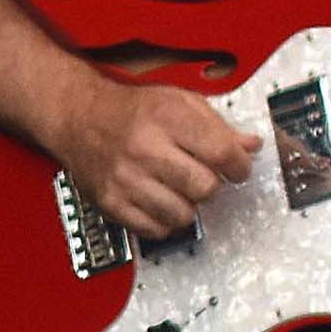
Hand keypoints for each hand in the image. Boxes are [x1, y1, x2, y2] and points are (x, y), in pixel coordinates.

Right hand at [46, 70, 259, 239]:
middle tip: (204, 176)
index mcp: (168, 117)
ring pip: (182, 215)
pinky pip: (155, 230)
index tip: (239, 168)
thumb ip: (218, 125)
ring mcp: (125, 178)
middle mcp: (145, 148)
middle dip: (212, 185)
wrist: (80, 117)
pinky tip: (161, 201)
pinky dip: (164, 221)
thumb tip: (250, 147)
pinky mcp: (111, 202)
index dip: (240, 166)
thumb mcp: (180, 101)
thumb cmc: (133, 109)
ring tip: (180, 188)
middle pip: (205, 188)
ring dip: (188, 205)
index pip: (222, 153)